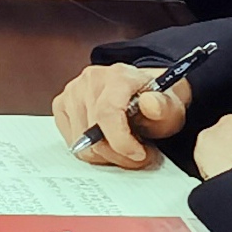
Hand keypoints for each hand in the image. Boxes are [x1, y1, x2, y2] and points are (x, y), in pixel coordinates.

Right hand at [51, 61, 193, 167]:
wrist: (143, 93)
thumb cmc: (156, 101)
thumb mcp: (170, 107)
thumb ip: (163, 106)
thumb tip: (150, 103)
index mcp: (117, 76)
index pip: (107, 113)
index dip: (121, 142)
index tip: (139, 155)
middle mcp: (89, 80)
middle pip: (93, 133)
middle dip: (119, 154)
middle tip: (139, 156)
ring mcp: (72, 92)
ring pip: (81, 142)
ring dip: (106, 154)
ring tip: (125, 147)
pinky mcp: (61, 105)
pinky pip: (71, 141)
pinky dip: (91, 150)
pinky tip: (107, 142)